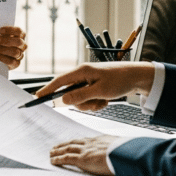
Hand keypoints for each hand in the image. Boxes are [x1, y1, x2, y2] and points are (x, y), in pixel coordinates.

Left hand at [0, 26, 26, 69]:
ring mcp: (20, 55)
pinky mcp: (16, 64)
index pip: (19, 31)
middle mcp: (23, 45)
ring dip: (2, 49)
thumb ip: (0, 34)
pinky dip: (1, 57)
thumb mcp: (2, 36)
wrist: (1, 58)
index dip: (10, 30)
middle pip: (18, 42)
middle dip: (6, 40)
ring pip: (15, 52)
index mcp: (21, 36)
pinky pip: (10, 61)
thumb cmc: (1, 42)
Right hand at [33, 62, 154, 110]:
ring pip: (80, 99)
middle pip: (71, 94)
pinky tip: (107, 99)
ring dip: (91, 104)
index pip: (59, 81)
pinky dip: (97, 103)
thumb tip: (63, 100)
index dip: (48, 89)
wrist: (138, 77)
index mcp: (82, 71)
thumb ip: (80, 96)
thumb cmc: (120, 80)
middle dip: (82, 103)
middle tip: (95, 103)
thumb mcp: (100, 91)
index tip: (37, 97)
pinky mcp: (95, 86)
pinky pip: (89, 99)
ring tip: (104, 100)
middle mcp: (83, 75)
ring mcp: (89, 81)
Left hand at [50, 134, 122, 175]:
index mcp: (100, 140)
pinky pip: (67, 158)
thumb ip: (118, 149)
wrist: (126, 154)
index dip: (76, 142)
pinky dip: (58, 159)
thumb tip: (123, 151)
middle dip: (64, 144)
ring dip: (58, 150)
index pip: (84, 140)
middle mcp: (91, 143)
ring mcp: (85, 151)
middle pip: (73, 143)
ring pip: (67, 149)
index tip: (71, 143)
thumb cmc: (127, 152)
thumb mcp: (122, 147)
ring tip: (52, 152)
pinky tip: (53, 160)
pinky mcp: (82, 159)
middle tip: (56, 146)